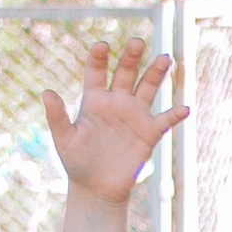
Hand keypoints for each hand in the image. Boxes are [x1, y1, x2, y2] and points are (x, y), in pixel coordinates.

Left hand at [45, 37, 186, 205]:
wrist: (98, 188)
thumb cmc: (77, 162)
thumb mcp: (64, 139)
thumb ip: (57, 115)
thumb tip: (46, 92)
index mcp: (94, 99)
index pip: (96, 70)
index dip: (99, 57)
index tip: (102, 46)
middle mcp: (116, 101)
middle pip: (126, 72)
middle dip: (131, 57)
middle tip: (137, 42)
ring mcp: (134, 116)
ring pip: (147, 88)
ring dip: (156, 73)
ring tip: (166, 58)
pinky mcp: (149, 134)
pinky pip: (165, 121)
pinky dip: (175, 115)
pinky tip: (184, 109)